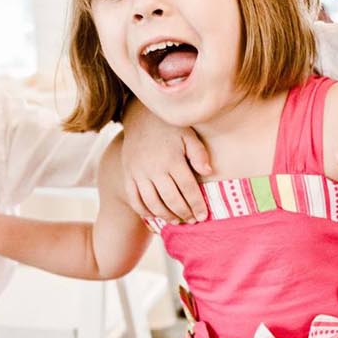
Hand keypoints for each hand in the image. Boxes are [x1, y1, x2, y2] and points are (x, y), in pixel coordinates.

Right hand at [118, 102, 211, 221]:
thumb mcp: (188, 135)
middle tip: (192, 220)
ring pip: (152, 202)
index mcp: (172, 159)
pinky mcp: (128, 175)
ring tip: (176, 220)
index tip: (203, 216)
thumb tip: (208, 172)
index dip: (197, 204)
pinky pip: (134, 198)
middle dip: (184, 213)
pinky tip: (154, 216)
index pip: (188, 188)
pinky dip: (144, 211)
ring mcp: (139, 173)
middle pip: (171, 199)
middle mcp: (155, 168)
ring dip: (165, 215)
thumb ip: (199, 153)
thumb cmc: (169, 128)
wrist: (140, 117)